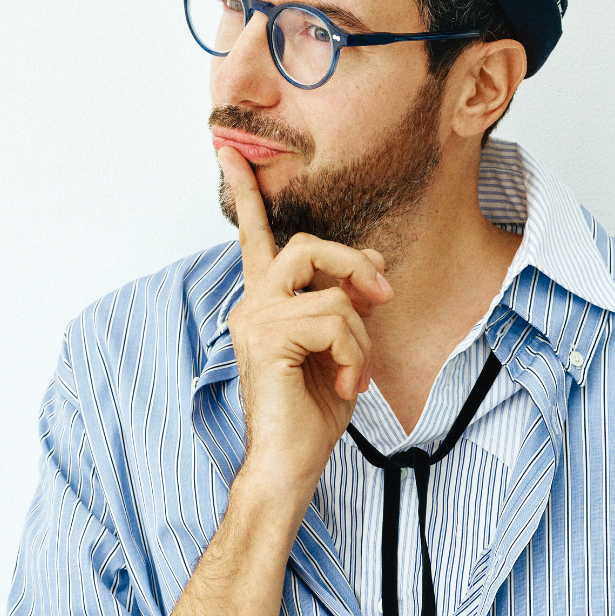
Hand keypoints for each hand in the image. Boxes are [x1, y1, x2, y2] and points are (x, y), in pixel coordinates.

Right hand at [218, 147, 393, 495]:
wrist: (292, 464)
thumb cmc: (313, 415)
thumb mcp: (344, 349)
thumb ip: (350, 304)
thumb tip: (373, 264)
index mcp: (266, 305)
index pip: (255, 239)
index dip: (248, 193)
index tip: (231, 151)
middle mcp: (252, 305)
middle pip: (308, 247)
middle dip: (355, 266)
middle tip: (383, 295)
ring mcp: (254, 319)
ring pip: (330, 291)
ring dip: (359, 334)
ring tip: (354, 373)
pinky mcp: (266, 338)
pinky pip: (334, 321)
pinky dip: (354, 355)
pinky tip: (346, 385)